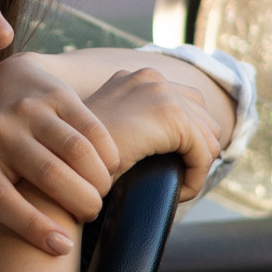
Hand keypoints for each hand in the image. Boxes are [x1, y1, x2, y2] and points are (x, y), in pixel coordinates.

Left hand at [0, 55, 120, 256]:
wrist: (2, 83)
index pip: (4, 202)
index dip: (35, 229)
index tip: (64, 247)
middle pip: (48, 176)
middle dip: (80, 203)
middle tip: (90, 214)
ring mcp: (26, 110)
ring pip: (75, 151)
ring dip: (98, 179)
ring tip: (102, 191)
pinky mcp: (55, 94)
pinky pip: (91, 128)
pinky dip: (108, 153)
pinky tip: (112, 166)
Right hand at [82, 66, 226, 200]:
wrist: (62, 166)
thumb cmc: (82, 162)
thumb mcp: (112, 134)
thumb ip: (136, 126)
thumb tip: (167, 141)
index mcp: (138, 79)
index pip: (188, 106)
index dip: (187, 143)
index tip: (171, 169)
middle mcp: (151, 78)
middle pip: (204, 119)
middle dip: (196, 154)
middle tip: (176, 182)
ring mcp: (161, 92)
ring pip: (208, 137)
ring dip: (196, 167)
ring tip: (175, 189)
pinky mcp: (170, 116)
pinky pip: (203, 153)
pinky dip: (195, 178)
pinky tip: (176, 193)